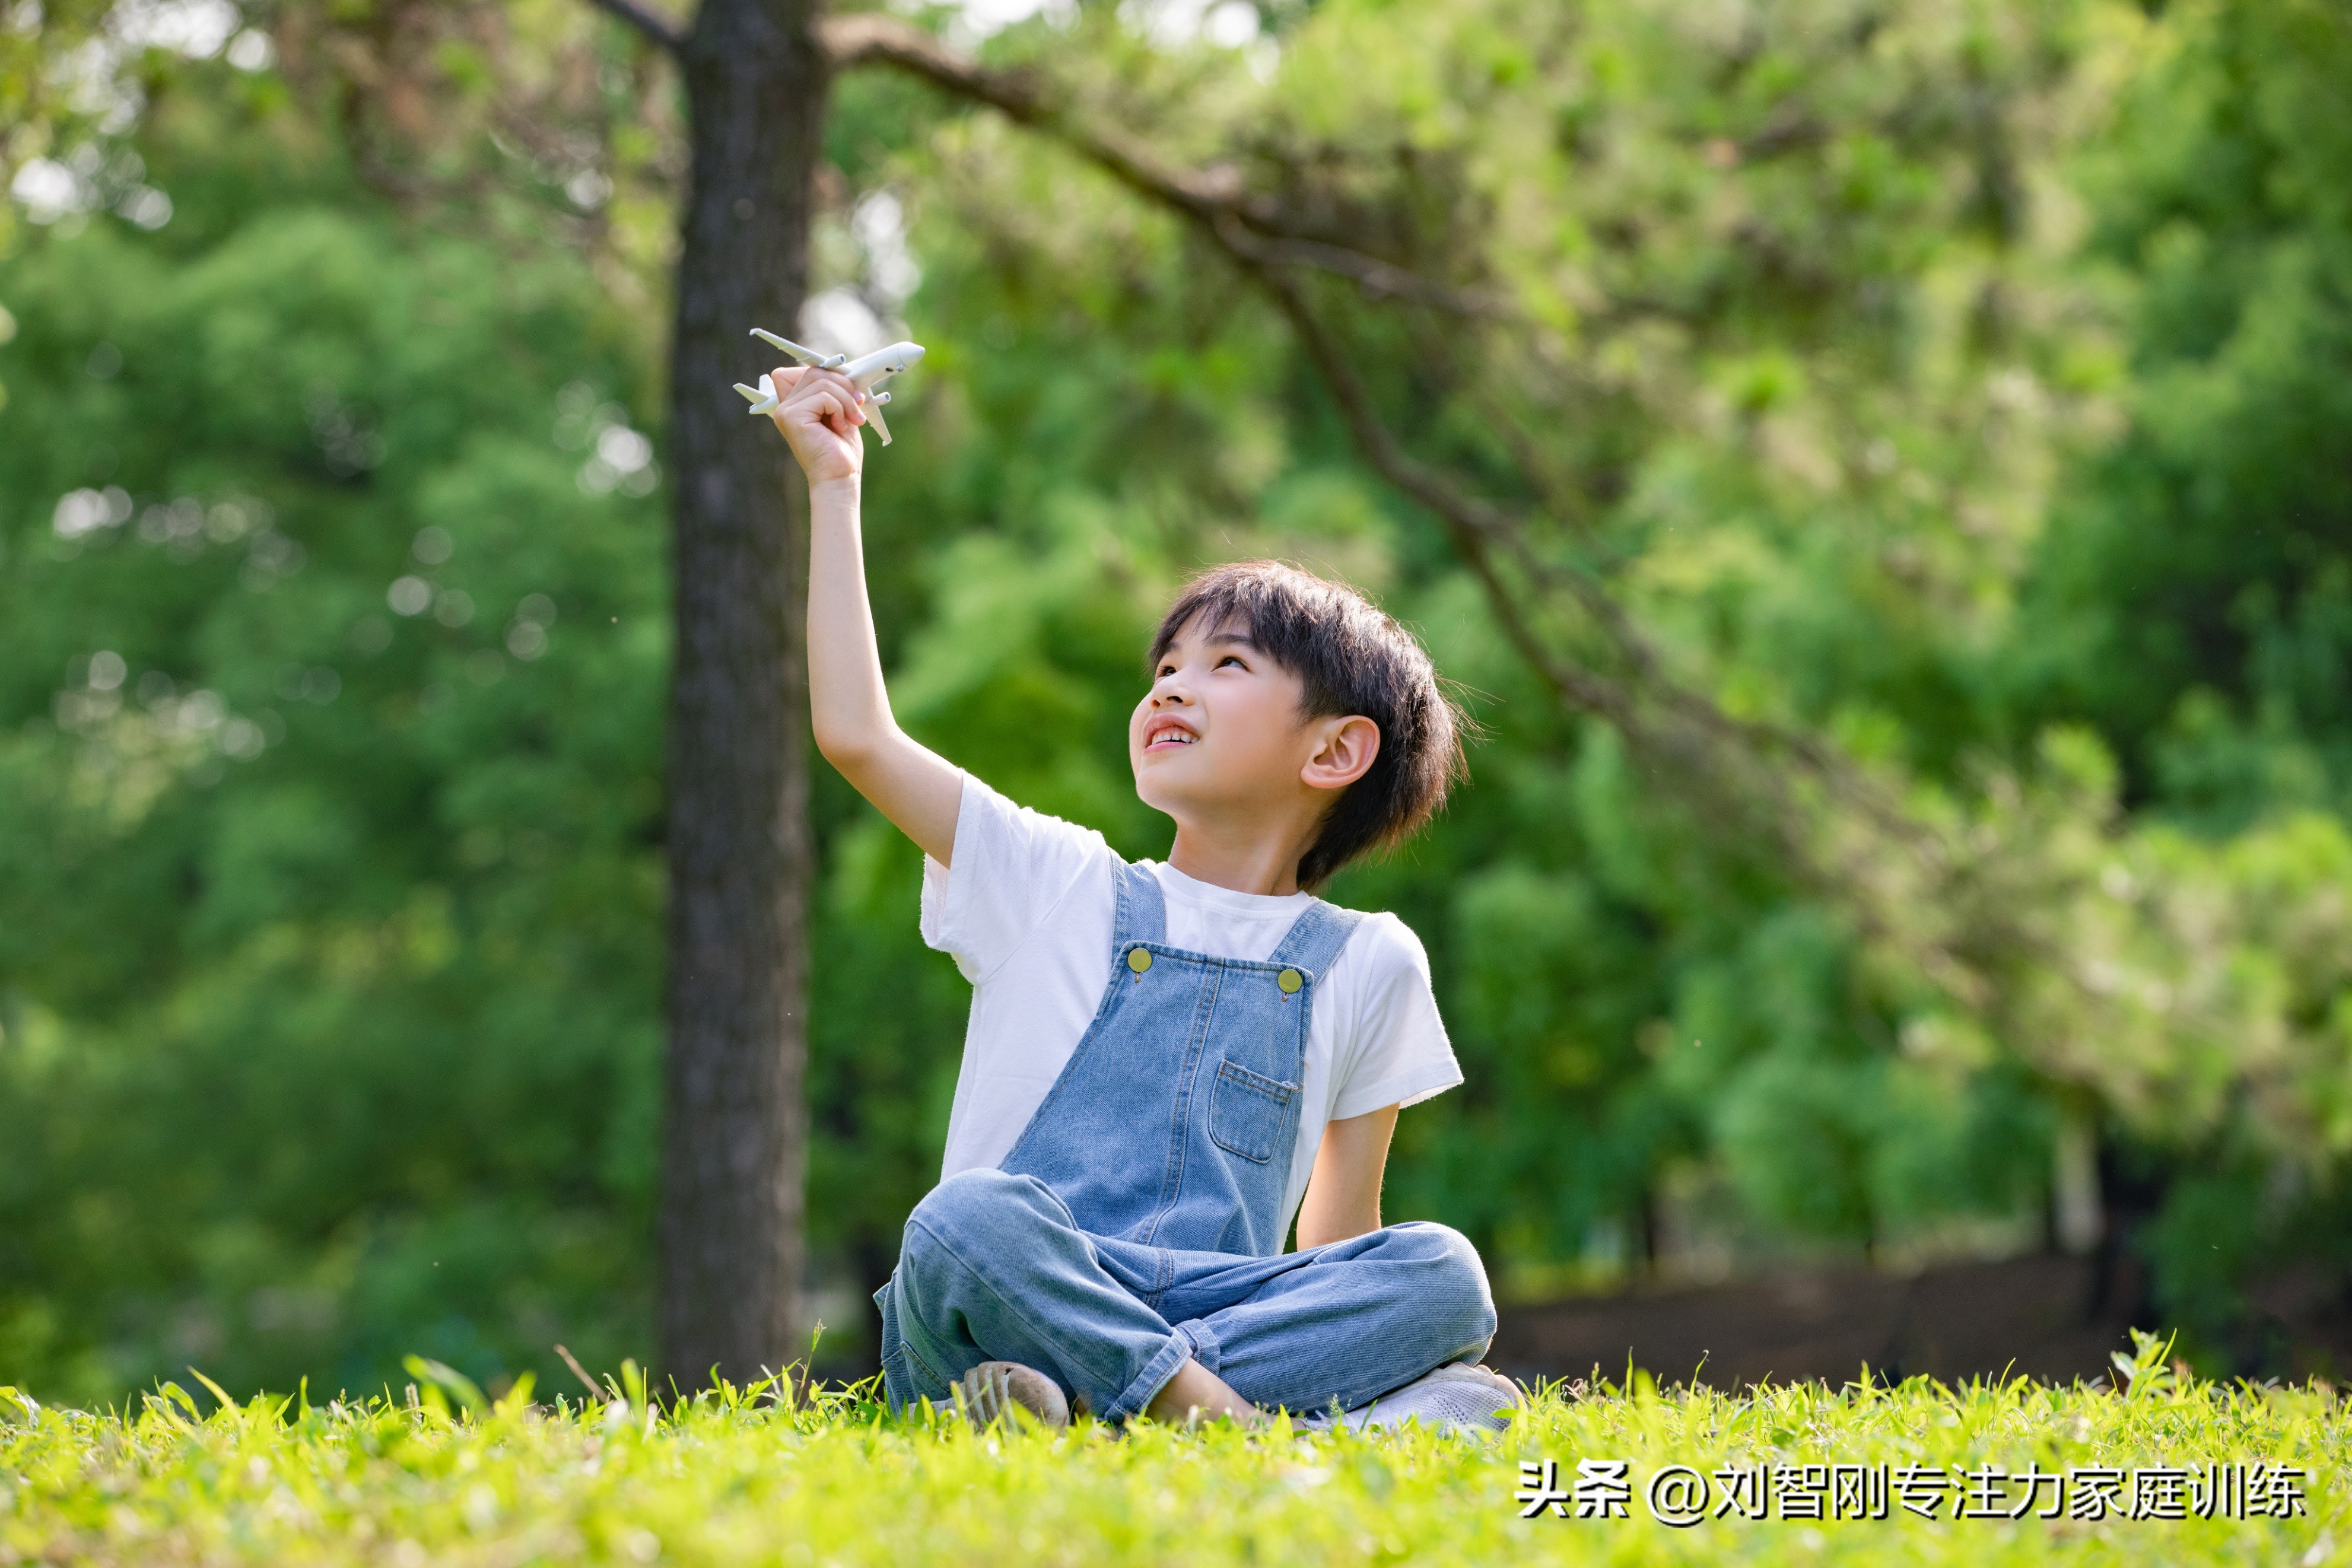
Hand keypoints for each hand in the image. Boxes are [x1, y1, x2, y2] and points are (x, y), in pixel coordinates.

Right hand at [767, 364, 865, 487]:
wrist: (840, 477)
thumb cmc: (841, 450)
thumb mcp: (841, 411)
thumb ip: (835, 389)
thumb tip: (841, 368)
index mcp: (795, 404)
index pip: (803, 369)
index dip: (826, 371)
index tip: (847, 389)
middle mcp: (785, 406)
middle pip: (814, 371)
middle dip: (843, 384)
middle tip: (858, 404)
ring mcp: (786, 411)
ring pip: (821, 381)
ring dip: (845, 399)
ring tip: (852, 420)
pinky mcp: (791, 416)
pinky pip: (823, 395)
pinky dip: (840, 408)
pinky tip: (840, 427)